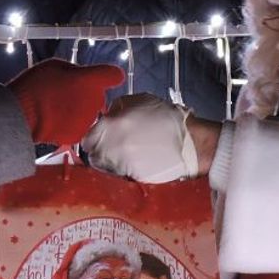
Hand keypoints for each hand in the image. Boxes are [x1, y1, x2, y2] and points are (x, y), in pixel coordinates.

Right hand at [6, 60, 124, 146]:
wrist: (22, 115)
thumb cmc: (36, 85)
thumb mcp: (56, 67)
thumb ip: (75, 73)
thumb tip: (80, 78)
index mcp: (92, 80)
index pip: (114, 75)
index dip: (109, 76)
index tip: (103, 78)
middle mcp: (96, 100)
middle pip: (98, 96)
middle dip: (86, 96)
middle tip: (66, 96)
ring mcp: (88, 120)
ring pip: (88, 114)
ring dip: (78, 112)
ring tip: (57, 110)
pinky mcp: (77, 135)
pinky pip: (78, 128)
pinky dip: (69, 126)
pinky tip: (55, 122)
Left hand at [83, 95, 198, 181]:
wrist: (190, 143)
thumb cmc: (167, 119)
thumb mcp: (140, 100)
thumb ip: (117, 107)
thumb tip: (106, 116)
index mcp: (112, 125)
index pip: (87, 138)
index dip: (93, 138)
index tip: (98, 138)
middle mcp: (112, 147)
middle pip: (92, 155)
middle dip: (98, 151)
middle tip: (109, 148)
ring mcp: (122, 165)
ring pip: (103, 168)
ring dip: (108, 162)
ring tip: (123, 156)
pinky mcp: (132, 178)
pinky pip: (118, 176)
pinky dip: (121, 171)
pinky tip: (132, 164)